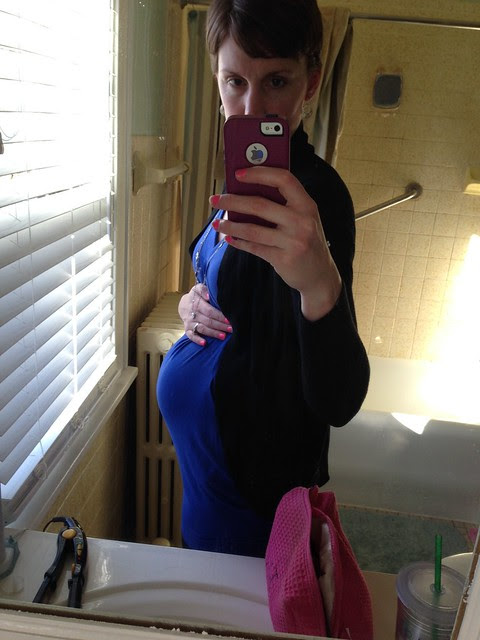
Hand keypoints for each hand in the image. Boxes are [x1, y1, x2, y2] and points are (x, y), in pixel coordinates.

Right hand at [179, 284, 232, 345]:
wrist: (184, 304)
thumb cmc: (195, 297)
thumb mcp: (197, 289)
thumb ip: (203, 289)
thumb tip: (208, 296)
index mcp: (197, 304)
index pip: (209, 311)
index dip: (219, 316)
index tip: (228, 320)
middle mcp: (193, 314)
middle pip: (208, 321)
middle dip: (220, 326)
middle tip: (231, 329)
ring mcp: (190, 322)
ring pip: (202, 328)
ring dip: (213, 333)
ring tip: (223, 336)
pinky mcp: (187, 329)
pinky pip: (191, 336)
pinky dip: (197, 340)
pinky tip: (204, 343)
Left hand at [210, 166, 341, 320]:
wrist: (320, 275)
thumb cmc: (306, 241)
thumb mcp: (304, 219)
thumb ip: (283, 205)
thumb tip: (246, 191)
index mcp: (307, 205)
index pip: (283, 180)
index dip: (259, 173)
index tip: (238, 174)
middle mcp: (302, 221)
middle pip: (260, 205)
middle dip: (233, 201)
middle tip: (215, 200)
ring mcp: (293, 241)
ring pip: (252, 229)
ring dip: (230, 225)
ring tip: (217, 223)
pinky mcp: (283, 259)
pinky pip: (254, 247)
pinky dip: (239, 242)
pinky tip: (229, 238)